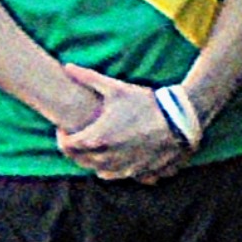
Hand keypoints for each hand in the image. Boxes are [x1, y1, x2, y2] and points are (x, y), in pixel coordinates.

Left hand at [53, 70, 190, 182]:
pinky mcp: (139, 173)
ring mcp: (124, 168)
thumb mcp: (116, 88)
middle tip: (80, 137)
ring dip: (94, 161)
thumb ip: (88, 78)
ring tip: (99, 146)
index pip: (66, 146)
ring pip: (98, 171)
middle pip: (80, 161)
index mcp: (97, 139)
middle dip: (76, 150)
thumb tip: (67, 66)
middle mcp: (107, 158)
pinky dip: (114, 168)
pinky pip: (119, 175)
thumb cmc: (146, 103)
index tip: (66, 128)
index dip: (62, 136)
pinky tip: (119, 155)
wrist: (180, 121)